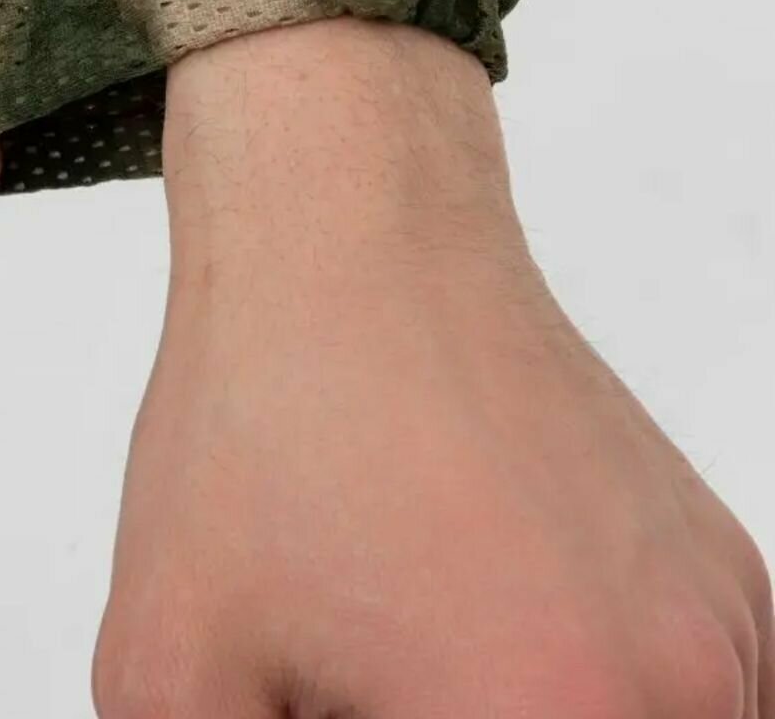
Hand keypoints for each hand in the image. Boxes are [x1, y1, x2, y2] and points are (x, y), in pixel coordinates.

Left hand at [94, 18, 772, 717]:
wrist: (356, 227)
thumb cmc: (263, 423)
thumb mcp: (178, 668)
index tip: (346, 708)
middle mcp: (686, 694)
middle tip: (364, 685)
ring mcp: (731, 632)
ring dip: (535, 718)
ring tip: (423, 657)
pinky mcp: (734, 576)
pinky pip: (694, 708)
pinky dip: (601, 707)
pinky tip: (488, 644)